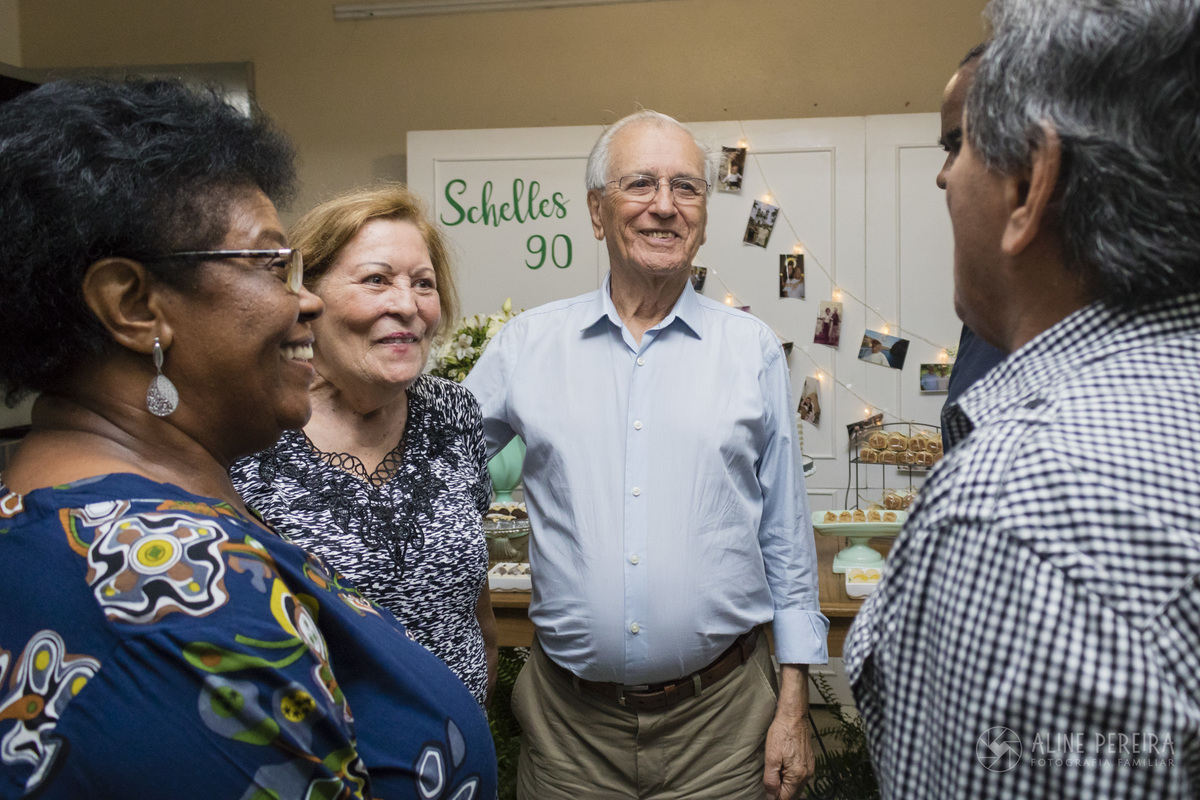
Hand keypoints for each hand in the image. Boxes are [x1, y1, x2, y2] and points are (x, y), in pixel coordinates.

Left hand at [763, 664, 814, 799]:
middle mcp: (807, 774)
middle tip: (769, 780)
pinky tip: (782, 766)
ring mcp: (810, 768)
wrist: (793, 716)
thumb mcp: (771, 758)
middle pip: (792, 794)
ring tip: (775, 770)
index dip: (774, 797)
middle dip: (780, 792)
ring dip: (785, 784)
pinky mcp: (809, 761)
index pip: (786, 798)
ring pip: (796, 786)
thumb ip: (771, 780)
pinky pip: (800, 777)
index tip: (767, 789)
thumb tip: (771, 797)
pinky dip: (790, 777)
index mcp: (798, 776)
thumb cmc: (782, 733)